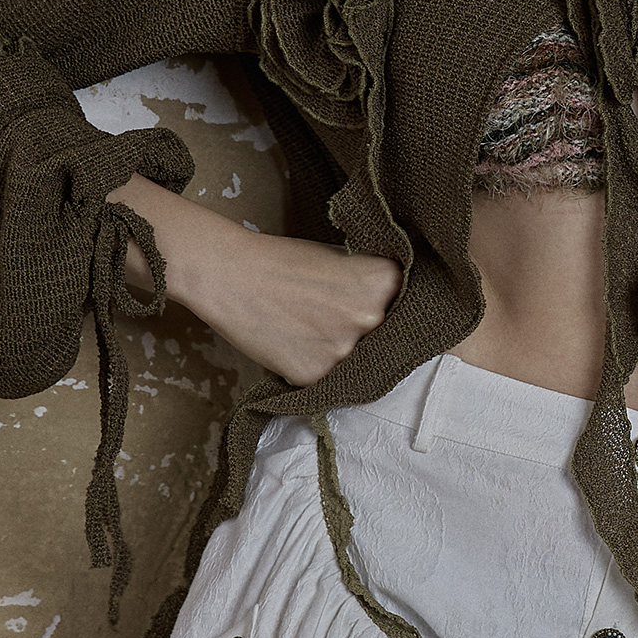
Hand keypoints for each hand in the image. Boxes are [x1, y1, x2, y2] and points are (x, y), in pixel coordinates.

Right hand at [114, 176, 398, 385]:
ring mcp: (343, 351)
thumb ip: (371, 283)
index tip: (377, 304)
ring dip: (343, 352)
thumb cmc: (282, 260)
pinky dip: (317, 365)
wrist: (230, 275)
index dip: (390, 304)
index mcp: (382, 283)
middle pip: (386, 337)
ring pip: (359, 362)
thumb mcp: (339, 259)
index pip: (407, 303)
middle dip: (368, 331)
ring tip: (312, 329)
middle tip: (335, 318)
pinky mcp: (315, 376)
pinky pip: (330, 378)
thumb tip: (394, 305)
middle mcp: (370, 318)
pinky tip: (296, 343)